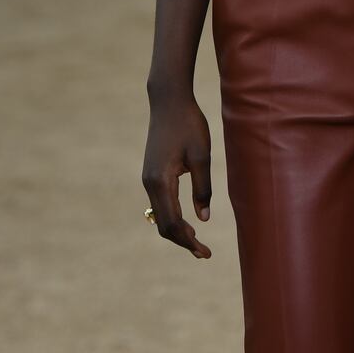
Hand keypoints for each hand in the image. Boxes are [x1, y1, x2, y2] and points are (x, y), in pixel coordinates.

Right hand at [142, 93, 212, 258]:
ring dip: (177, 230)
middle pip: (163, 225)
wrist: (168, 100)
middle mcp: (149, 183)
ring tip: (197, 240)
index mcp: (160, 181)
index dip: (189, 241)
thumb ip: (202, 188)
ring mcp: (148, 178)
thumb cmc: (189, 124)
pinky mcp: (151, 173)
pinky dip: (172, 216)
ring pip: (160, 216)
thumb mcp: (202, 155)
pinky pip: (160, 203)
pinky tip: (187, 220)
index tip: (205, 253)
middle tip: (204, 252)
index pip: (173, 223)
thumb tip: (203, 219)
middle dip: (183, 240)